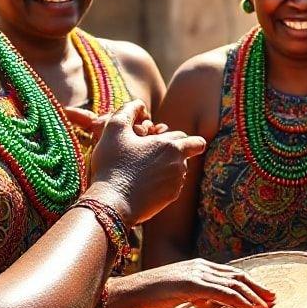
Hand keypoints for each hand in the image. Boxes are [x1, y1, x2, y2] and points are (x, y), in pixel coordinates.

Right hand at [86, 100, 205, 226]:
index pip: (194, 141)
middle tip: (151, 154)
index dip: (181, 140)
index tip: (167, 143)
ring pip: (179, 171)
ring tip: (144, 169)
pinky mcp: (169, 200)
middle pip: (186, 156)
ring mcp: (176, 184)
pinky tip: (143, 184)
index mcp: (171, 146)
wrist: (112, 202)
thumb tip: (139, 105)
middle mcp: (180, 165)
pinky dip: (161, 183)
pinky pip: (172, 187)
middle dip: (174, 153)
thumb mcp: (115, 129)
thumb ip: (128, 110)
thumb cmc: (113, 164)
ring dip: (167, 168)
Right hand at [113, 260, 274, 307]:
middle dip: (258, 288)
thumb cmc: (149, 297)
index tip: (264, 294)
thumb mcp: (178, 295)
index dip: (250, 283)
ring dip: (254, 297)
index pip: (230, 273)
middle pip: (237, 276)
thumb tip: (210, 305)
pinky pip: (223, 294)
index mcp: (198, 267)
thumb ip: (196, 296)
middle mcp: (200, 266)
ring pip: (234, 285)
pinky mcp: (192, 285)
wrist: (128, 293)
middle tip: (274, 299)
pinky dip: (241, 303)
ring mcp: (196, 274)